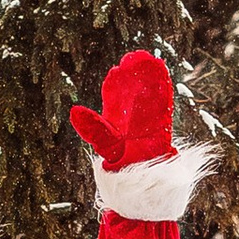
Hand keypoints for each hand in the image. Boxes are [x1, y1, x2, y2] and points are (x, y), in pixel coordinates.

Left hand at [70, 49, 175, 170]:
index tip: (116, 70)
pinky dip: (163, 89)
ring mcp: (148, 122)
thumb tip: (74, 111)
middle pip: (134, 93)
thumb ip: (93, 128)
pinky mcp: (162, 125)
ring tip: (151, 60)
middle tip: (136, 57)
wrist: (144, 181)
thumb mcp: (105, 144)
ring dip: (150, 79)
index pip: (115, 100)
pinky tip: (163, 75)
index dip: (116, 85)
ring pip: (149, 96)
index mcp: (117, 124)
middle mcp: (133, 121)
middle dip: (135, 76)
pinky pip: (163, 105)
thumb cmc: (122, 165)